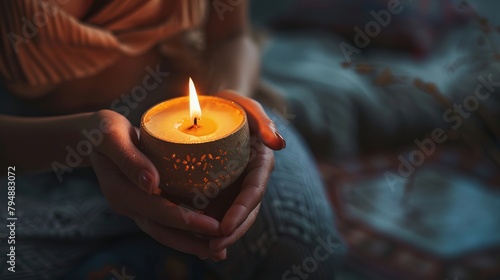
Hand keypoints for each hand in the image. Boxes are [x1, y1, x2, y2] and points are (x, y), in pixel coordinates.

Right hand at [88, 110, 226, 259]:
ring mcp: (136, 206)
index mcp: (120, 192)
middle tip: (222, 251)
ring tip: (219, 252)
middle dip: (193, 243)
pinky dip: (186, 229)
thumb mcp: (112, 136)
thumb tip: (152, 184)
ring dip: (191, 243)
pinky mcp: (145, 202)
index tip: (215, 227)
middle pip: (163, 231)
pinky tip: (207, 234)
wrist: (93, 135)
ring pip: (165, 231)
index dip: (188, 221)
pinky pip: (166, 220)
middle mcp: (129, 205)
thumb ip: (130, 159)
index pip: (159, 212)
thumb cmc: (102, 130)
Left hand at [208, 91, 285, 254]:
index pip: (254, 191)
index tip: (225, 226)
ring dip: (220, 236)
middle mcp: (249, 178)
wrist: (213, 108)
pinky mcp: (219, 188)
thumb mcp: (247, 106)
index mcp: (260, 163)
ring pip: (231, 216)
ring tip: (205, 252)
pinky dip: (207, 227)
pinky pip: (216, 210)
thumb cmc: (232, 105)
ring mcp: (235, 186)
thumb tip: (279, 144)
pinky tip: (194, 241)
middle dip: (232, 232)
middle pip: (246, 211)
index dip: (242, 211)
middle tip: (213, 248)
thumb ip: (264, 121)